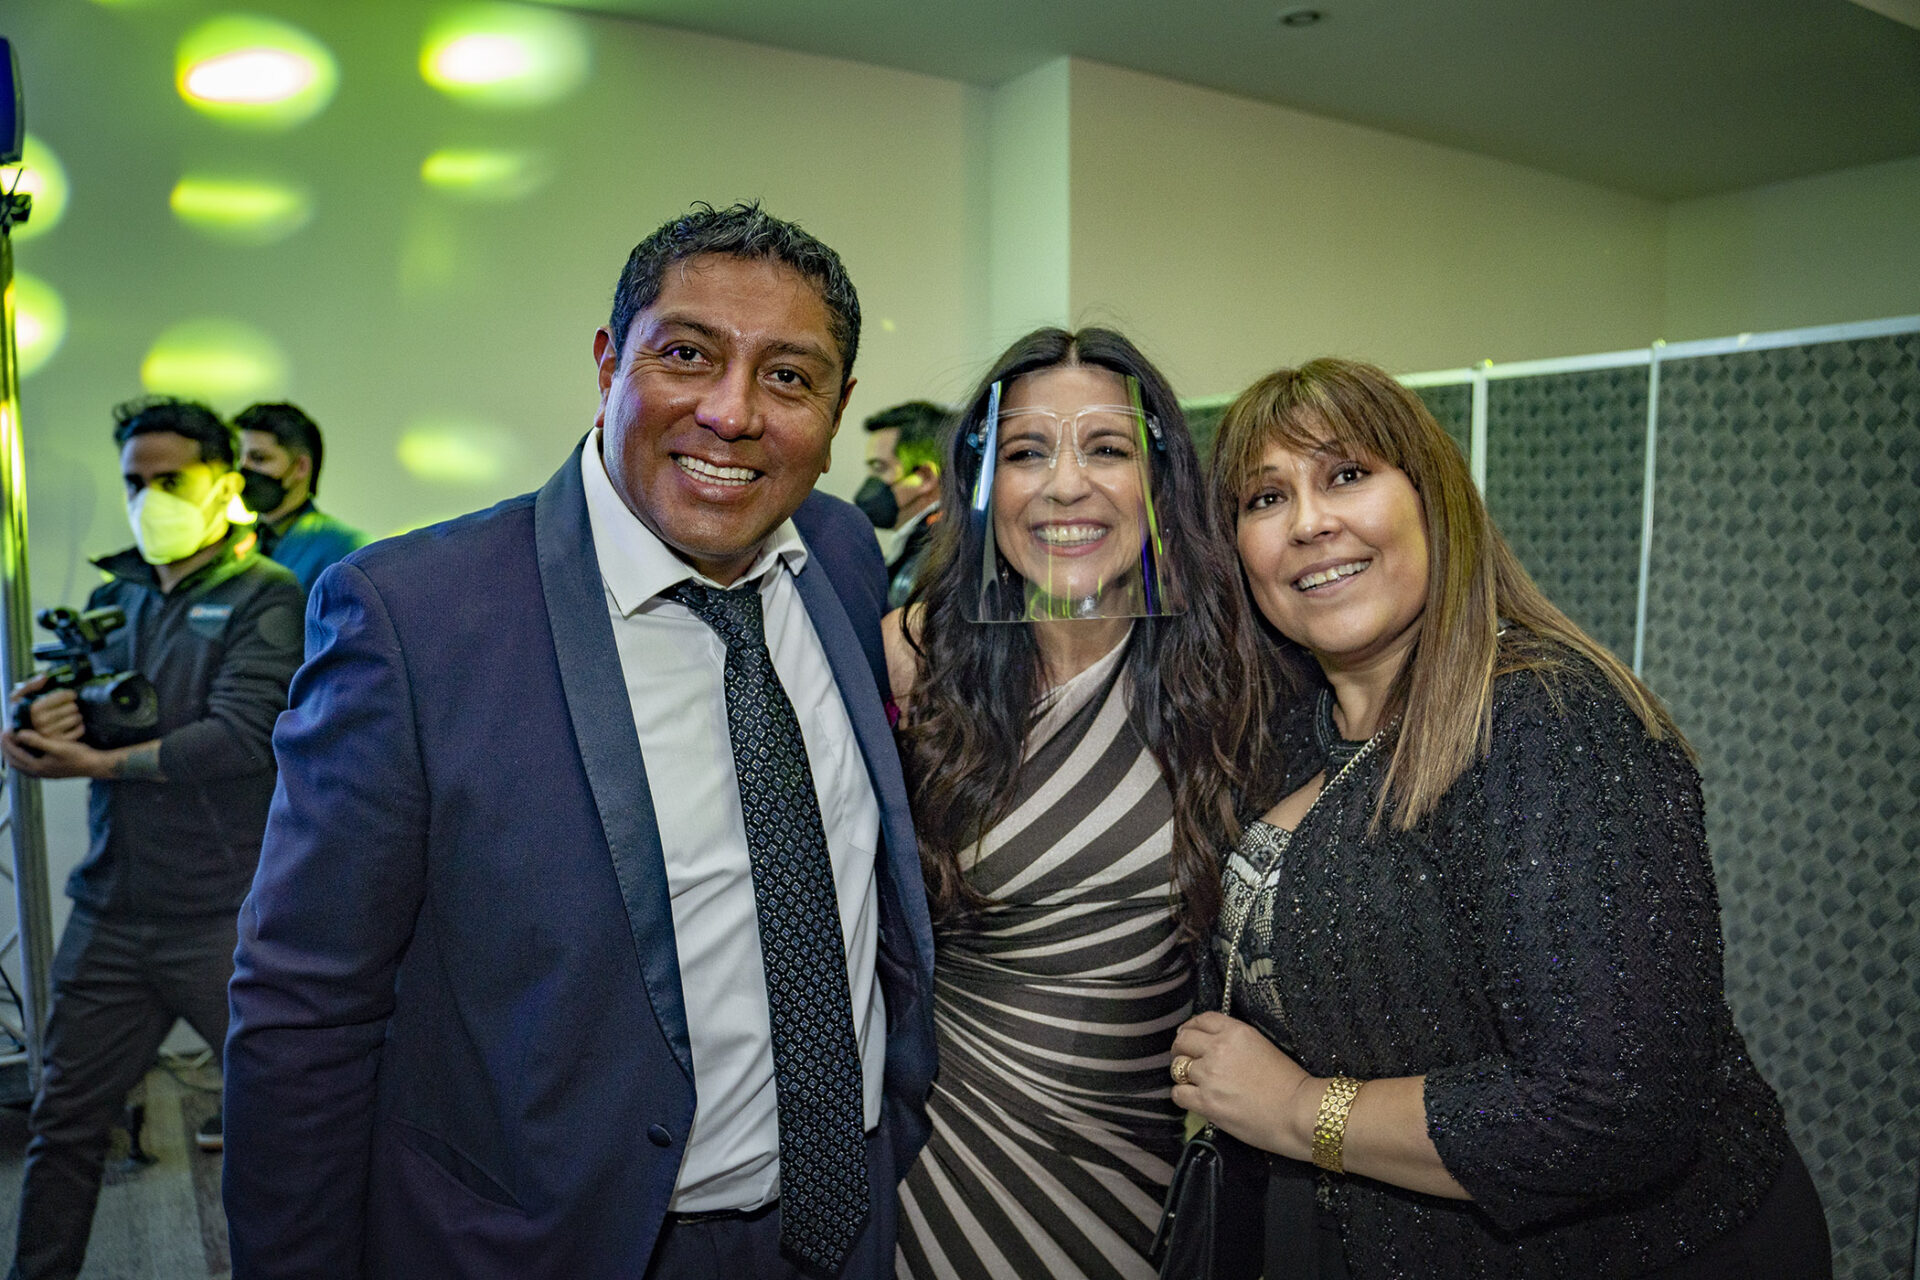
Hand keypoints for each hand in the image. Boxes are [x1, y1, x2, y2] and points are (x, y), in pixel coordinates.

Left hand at [1, 727, 111, 778]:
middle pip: (13, 761)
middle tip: (4, 734)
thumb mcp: (58, 746)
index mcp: (36, 767)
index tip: (5, 729)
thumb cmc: (78, 756)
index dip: (7, 742)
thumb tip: (19, 734)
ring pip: (19, 765)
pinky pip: (27, 766)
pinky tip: (27, 750)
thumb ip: (37, 741)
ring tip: (12, 741)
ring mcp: (42, 773)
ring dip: (13, 753)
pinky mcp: (48, 772)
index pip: (14, 753)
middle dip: (6, 748)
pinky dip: (22, 757)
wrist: (94, 765)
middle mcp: (37, 772)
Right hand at [20, 688, 84, 740]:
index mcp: (35, 708)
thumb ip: (30, 685)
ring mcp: (51, 734)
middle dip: (72, 705)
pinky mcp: (59, 743)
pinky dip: (80, 726)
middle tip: (68, 707)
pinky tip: (73, 725)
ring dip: (76, 715)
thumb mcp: (20, 697)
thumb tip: (44, 676)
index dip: (69, 694)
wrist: (21, 734)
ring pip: (77, 718)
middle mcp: (42, 722)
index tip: (71, 695)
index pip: (64, 696)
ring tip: (70, 716)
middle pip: (72, 707)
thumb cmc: (24, 712)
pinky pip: (80, 730)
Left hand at [1170, 1011, 1317, 1158]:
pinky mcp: (1207, 1102)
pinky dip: (1183, 1096)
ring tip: (1193, 1082)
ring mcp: (1210, 1075)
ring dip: (1183, 1075)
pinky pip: (1178, 1093)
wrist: (1298, 1112)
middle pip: (1183, 1040)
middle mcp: (1219, 1049)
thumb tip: (1214, 1047)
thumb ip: (1236, 1043)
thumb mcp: (1262, 1047)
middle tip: (1185, 1059)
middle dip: (1181, 1049)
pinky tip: (1194, 1099)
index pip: (1202, 1019)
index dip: (1192, 1028)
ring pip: (1177, 1067)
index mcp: (1236, 1032)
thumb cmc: (1290, 1084)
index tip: (1190, 1035)